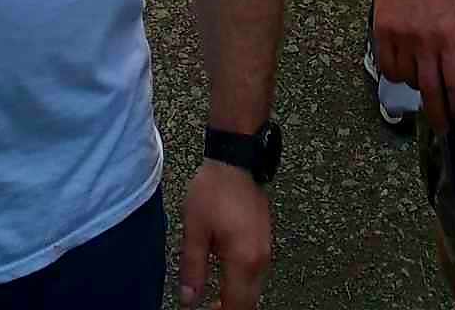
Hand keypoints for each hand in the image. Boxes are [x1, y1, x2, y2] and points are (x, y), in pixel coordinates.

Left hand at [178, 162, 270, 308]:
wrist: (236, 160)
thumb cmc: (214, 190)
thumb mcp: (195, 229)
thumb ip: (192, 268)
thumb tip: (189, 299)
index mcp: (243, 260)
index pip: (235, 306)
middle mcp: (260, 259)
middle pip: (249, 302)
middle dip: (229, 309)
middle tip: (208, 308)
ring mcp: (266, 250)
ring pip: (255, 289)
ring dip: (237, 297)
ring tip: (214, 298)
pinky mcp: (265, 240)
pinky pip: (257, 273)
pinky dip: (243, 283)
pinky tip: (227, 276)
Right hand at [375, 0, 454, 133]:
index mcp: (449, 36)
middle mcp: (424, 42)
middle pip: (431, 92)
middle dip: (438, 116)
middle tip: (443, 129)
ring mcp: (400, 39)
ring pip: (408, 81)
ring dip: (418, 88)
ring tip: (425, 83)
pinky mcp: (381, 34)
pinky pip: (388, 68)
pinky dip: (398, 75)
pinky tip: (405, 70)